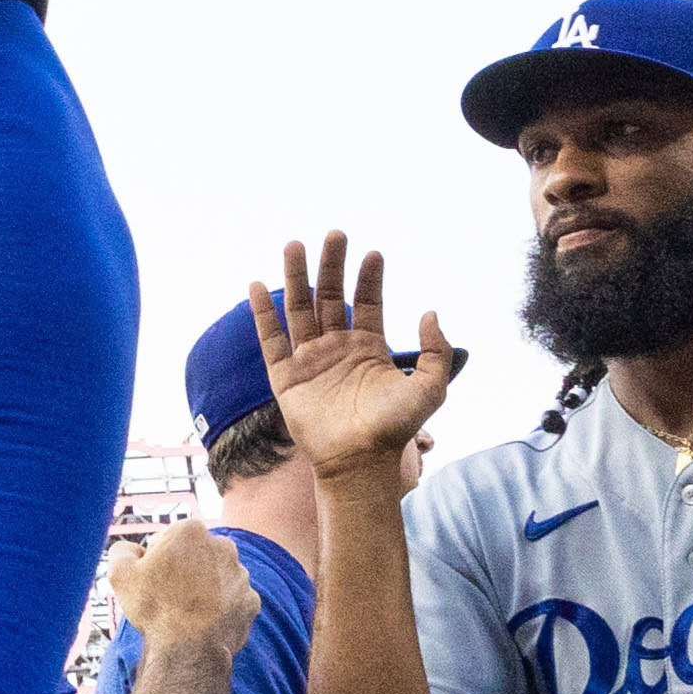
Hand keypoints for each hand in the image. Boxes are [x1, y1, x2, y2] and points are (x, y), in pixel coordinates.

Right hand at [106, 517, 252, 660]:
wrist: (188, 648)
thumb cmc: (153, 607)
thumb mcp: (120, 573)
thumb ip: (121, 550)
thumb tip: (131, 549)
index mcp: (190, 531)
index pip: (168, 538)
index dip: (155, 558)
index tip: (150, 578)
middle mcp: (223, 546)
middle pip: (196, 554)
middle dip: (183, 568)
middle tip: (165, 594)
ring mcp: (241, 574)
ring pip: (216, 577)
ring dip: (202, 588)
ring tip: (183, 612)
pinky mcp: (251, 600)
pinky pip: (231, 600)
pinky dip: (219, 608)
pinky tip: (201, 622)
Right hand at [248, 233, 459, 481]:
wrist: (360, 459)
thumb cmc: (396, 428)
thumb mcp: (430, 387)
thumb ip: (435, 350)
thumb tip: (429, 312)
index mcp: (369, 348)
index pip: (366, 303)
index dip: (369, 278)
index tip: (373, 253)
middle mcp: (337, 348)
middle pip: (330, 297)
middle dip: (332, 265)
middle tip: (335, 234)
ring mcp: (310, 360)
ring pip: (300, 309)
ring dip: (297, 277)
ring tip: (295, 245)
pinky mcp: (285, 376)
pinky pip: (271, 339)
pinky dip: (262, 313)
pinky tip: (257, 286)